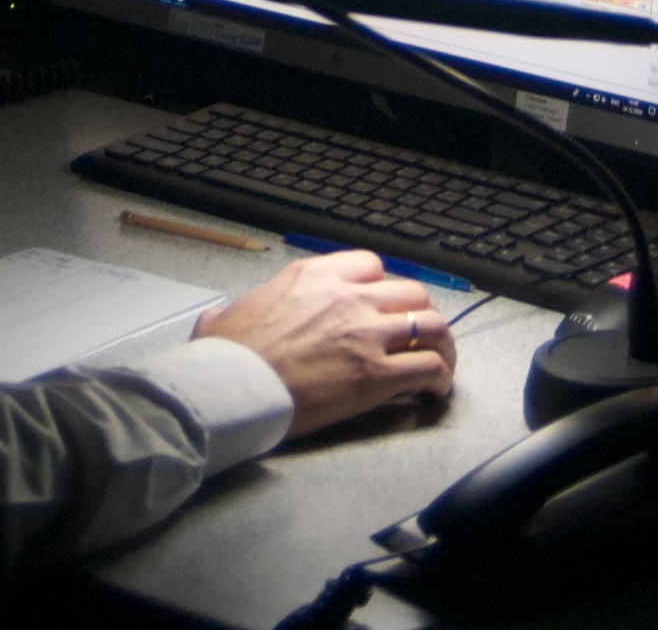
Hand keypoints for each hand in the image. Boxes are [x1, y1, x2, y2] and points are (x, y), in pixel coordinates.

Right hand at [194, 247, 456, 438]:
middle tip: (418, 335)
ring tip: (439, 362)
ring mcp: (366, 334)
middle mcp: (348, 298)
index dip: (382, 287)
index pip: (371, 265)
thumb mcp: (226, 315)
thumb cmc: (228, 357)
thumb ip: (234, 311)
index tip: (382, 305)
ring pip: (430, 325)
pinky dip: (439, 379)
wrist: (234, 387)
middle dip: (419, 314)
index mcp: (314, 277)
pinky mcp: (376, 374)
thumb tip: (217, 320)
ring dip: (440, 344)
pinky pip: (429, 368)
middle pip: (412, 293)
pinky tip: (434, 391)